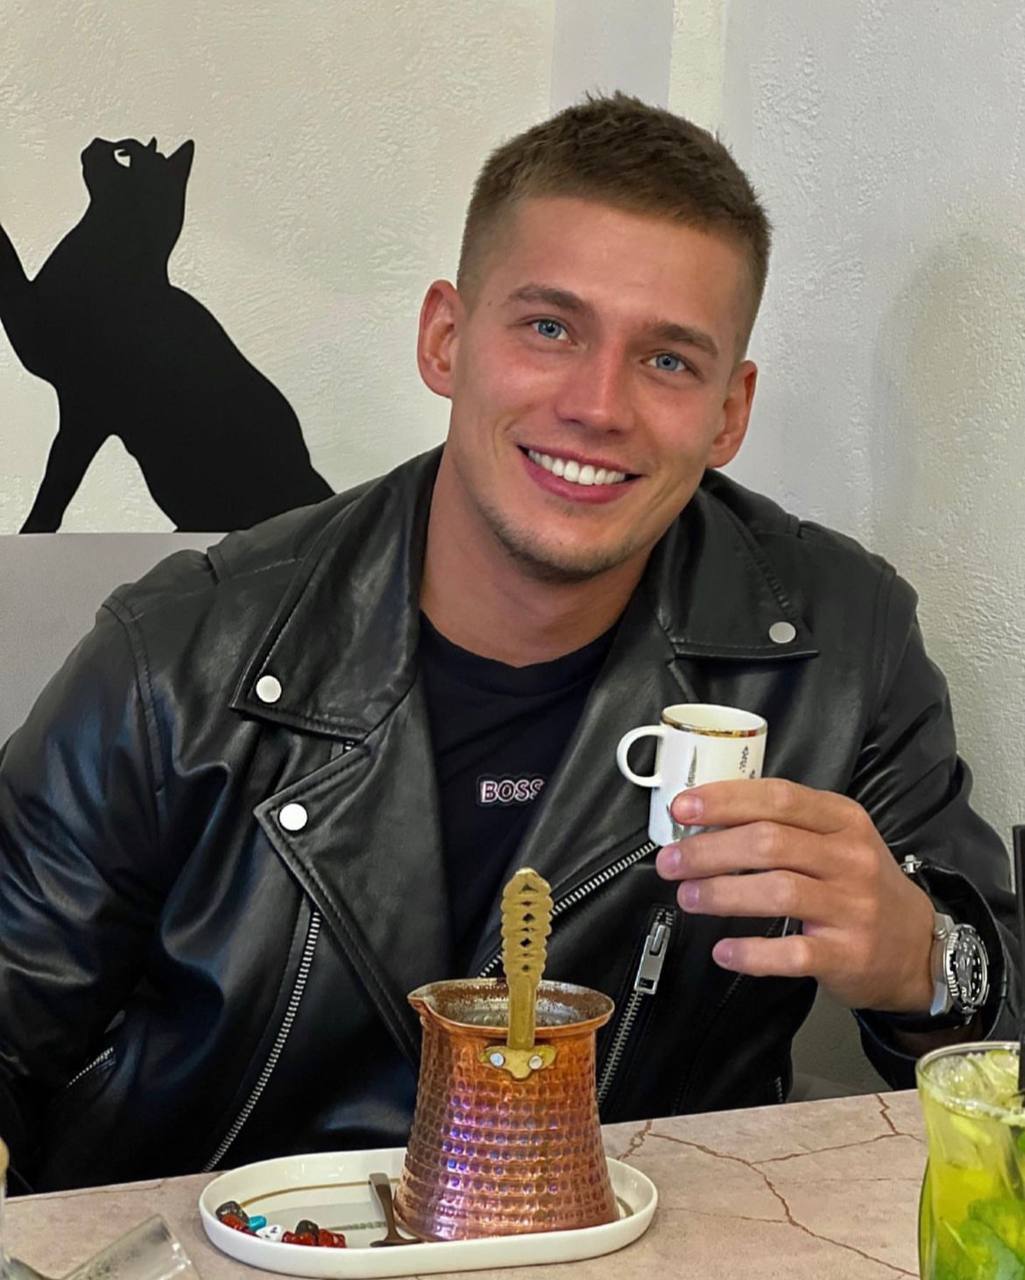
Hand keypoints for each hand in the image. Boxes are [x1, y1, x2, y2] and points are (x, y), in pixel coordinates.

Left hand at [654, 778, 935, 1012]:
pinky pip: (793, 953)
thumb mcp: (836, 840)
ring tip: (687, 897)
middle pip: (770, 843)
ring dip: (722, 893)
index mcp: (843, 819)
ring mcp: (853, 908)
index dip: (726, 800)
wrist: (918, 948)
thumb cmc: (859, 886)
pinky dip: (752, 952)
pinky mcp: (849, 955)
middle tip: (671, 861)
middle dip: (709, 850)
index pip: (779, 798)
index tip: (683, 808)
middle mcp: (850, 858)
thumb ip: (784, 825)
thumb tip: (706, 819)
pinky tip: (723, 950)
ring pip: (778, 891)